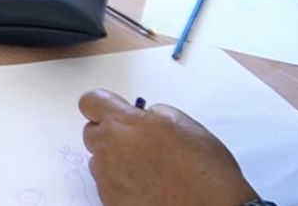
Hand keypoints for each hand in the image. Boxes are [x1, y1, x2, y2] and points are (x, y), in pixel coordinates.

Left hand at [78, 89, 258, 205]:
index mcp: (126, 124)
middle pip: (92, 131)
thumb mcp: (187, 126)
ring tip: (148, 169)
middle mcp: (109, 148)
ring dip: (116, 160)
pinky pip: (106, 184)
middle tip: (138, 143)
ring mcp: (106, 176)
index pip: (91, 101)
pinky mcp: (109, 199)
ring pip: (99, 159)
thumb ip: (156, 114)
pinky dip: (120, 183)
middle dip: (111, 133)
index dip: (102, 104)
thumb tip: (145, 114)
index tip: (112, 109)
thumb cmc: (206, 175)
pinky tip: (146, 186)